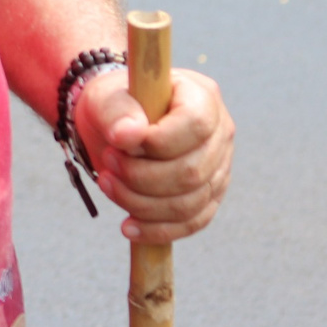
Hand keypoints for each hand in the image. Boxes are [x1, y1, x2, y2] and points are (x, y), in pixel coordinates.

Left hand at [77, 67, 233, 243]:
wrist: (116, 128)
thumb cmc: (115, 107)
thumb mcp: (106, 98)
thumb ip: (117, 111)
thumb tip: (127, 135)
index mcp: (202, 96)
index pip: (195, 125)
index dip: (158, 141)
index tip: (118, 143)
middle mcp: (220, 134)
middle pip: (192, 171)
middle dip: (141, 176)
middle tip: (107, 165)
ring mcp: (219, 168)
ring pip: (190, 202)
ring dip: (141, 202)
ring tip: (107, 183)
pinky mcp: (209, 197)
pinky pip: (192, 222)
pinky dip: (157, 229)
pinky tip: (127, 226)